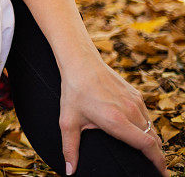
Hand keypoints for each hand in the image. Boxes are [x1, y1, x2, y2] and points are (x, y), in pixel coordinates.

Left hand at [60, 56, 167, 175]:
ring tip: (147, 154)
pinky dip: (147, 127)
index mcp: (116, 121)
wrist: (81, 62)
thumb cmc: (73, 91)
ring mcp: (135, 102)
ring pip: (152, 128)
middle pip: (154, 140)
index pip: (147, 146)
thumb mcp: (67, 121)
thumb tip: (70, 170)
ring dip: (152, 142)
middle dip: (156, 156)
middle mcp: (130, 112)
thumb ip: (70, 148)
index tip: (162, 173)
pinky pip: (147, 116)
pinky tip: (139, 132)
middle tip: (154, 168)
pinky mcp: (136, 94)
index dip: (158, 162)